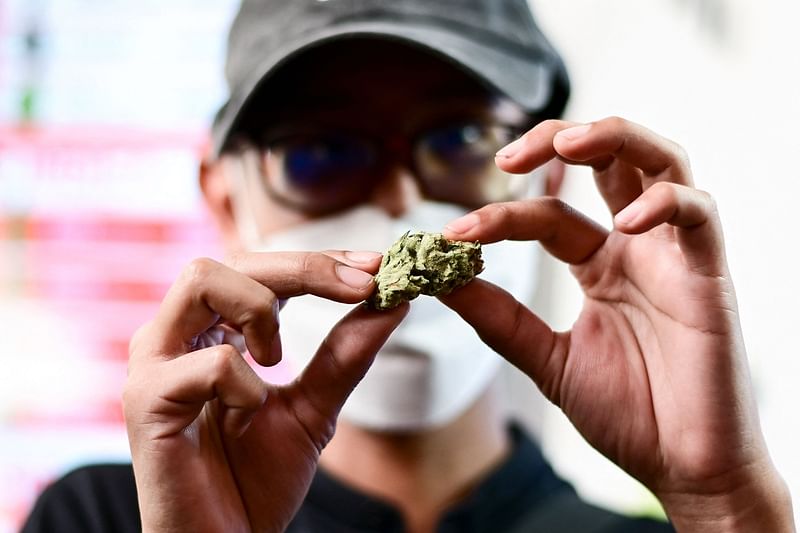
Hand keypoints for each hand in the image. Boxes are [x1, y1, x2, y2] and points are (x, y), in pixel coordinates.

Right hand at [123, 251, 407, 532]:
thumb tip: (394, 302)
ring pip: (203, 278)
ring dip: (261, 309)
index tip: (375, 266)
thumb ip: (346, 354)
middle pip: (233, 259)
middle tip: (361, 286)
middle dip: (305, 267)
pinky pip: (208, 361)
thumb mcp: (315, 407)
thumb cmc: (256, 479)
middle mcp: (175, 336)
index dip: (318, 259)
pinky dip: (245, 383)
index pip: (261, 268)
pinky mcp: (145, 400)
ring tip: (277, 358)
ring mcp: (155, 364)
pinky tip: (248, 412)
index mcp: (210, 332)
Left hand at [440, 118, 793, 530]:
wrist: (682, 467)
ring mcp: (675, 256)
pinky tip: (625, 220)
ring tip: (566, 142)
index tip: (451, 235)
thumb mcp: (547, 358)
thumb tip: (438, 279)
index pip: (547, 216)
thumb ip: (498, 317)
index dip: (500, 217)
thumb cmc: (628, 412)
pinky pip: (700, 215)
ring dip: (615, 138)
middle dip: (559, 140)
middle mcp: (637, 249)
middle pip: (608, 160)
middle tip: (507, 155)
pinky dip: (665, 203)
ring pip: (661, 162)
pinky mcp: (710, 276)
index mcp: (600, 264)